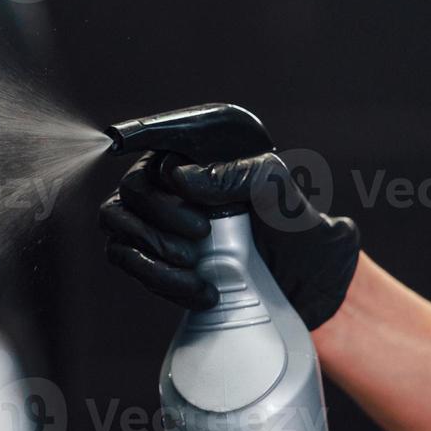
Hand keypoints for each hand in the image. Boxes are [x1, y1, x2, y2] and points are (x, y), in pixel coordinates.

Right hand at [100, 151, 360, 329]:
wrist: (313, 296)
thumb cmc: (306, 238)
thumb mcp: (288, 201)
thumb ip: (245, 176)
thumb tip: (181, 177)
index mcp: (213, 154)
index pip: (164, 134)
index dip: (139, 134)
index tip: (121, 139)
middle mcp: (182, 181)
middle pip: (135, 184)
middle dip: (160, 213)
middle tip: (200, 235)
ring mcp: (164, 221)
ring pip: (117, 220)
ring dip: (149, 244)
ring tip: (192, 264)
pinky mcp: (156, 258)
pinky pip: (124, 256)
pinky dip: (152, 274)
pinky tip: (194, 288)